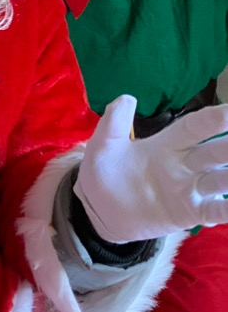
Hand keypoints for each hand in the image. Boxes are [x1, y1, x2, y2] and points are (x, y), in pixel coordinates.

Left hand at [74, 94, 227, 242]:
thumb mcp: (102, 146)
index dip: (215, 119)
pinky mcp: (188, 214)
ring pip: (221, 179)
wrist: (97, 211)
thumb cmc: (102, 174)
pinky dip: (227, 209)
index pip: (196, 127)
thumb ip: (114, 122)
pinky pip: (213, 211)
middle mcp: (184, 165)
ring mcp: (189, 190)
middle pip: (215, 151)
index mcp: (167, 145)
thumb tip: (127, 97)